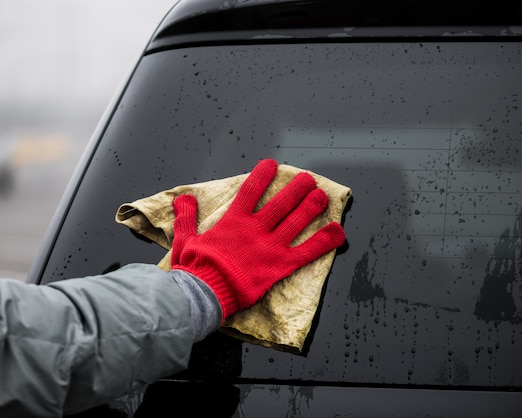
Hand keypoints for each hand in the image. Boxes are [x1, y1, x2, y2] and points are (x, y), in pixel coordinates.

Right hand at [171, 159, 344, 319]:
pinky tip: (338, 231)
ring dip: (311, 206)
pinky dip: (324, 241)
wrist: (204, 293)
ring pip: (296, 221)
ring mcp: (270, 246)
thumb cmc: (194, 269)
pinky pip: (307, 251)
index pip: (251, 190)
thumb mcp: (184, 239)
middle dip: (296, 188)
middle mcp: (255, 229)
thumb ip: (186, 217)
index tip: (272, 165)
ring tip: (322, 195)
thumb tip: (183, 198)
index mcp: (233, 221)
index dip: (263, 175)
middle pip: (281, 203)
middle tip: (307, 179)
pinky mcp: (280, 266)